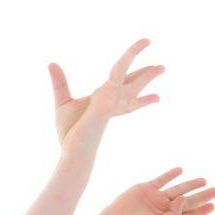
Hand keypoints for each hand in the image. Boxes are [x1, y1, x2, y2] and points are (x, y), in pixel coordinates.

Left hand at [48, 38, 163, 157]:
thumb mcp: (62, 102)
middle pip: (132, 83)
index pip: (121, 79)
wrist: (72, 154)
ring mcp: (110, 107)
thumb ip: (60, 82)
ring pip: (132, 87)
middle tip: (163, 66)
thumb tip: (51, 63)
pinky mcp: (104, 112)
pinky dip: (137, 97)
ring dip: (147, 77)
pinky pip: (118, 98)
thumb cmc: (69, 134)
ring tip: (162, 67)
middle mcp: (111, 101)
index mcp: (103, 97)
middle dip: (147, 73)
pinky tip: (154, 95)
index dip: (132, 68)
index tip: (145, 60)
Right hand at [101, 168, 214, 214]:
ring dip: (191, 184)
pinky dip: (171, 175)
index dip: (202, 211)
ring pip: (177, 189)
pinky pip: (162, 180)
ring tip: (204, 180)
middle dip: (202, 196)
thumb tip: (184, 198)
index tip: (214, 206)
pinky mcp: (146, 189)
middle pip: (187, 202)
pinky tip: (181, 170)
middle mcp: (164, 210)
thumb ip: (177, 214)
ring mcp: (156, 199)